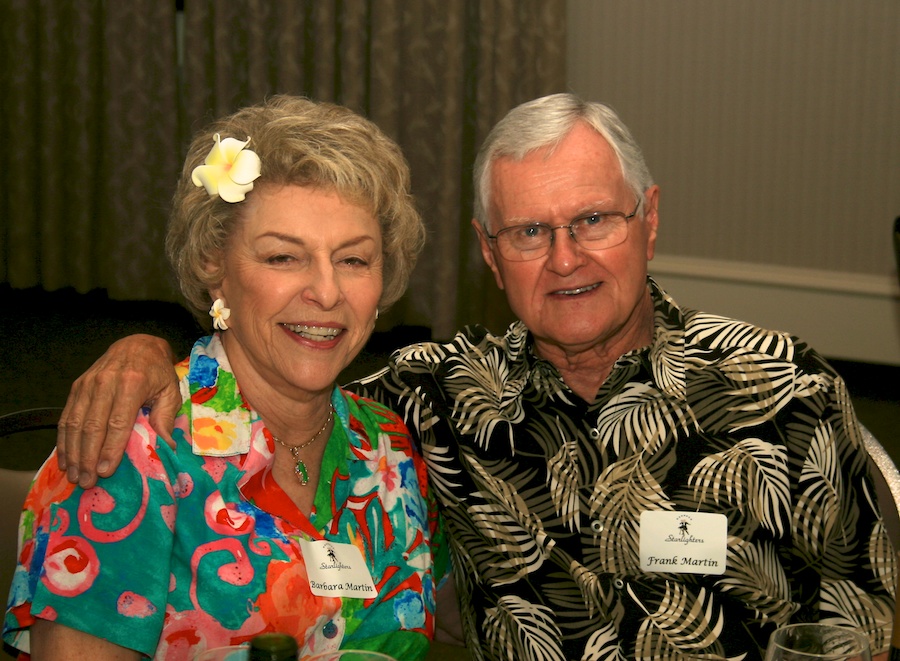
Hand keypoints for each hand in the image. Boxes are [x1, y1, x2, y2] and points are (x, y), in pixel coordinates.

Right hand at [56, 334, 180, 488]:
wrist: (138, 345)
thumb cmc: (157, 372)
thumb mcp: (170, 392)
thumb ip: (165, 419)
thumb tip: (167, 448)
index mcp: (132, 383)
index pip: (118, 422)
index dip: (110, 449)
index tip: (105, 471)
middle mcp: (106, 383)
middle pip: (92, 426)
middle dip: (88, 457)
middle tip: (86, 482)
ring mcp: (87, 384)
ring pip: (74, 423)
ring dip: (73, 453)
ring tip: (74, 476)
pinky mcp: (76, 387)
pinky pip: (66, 416)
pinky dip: (63, 440)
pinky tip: (65, 458)